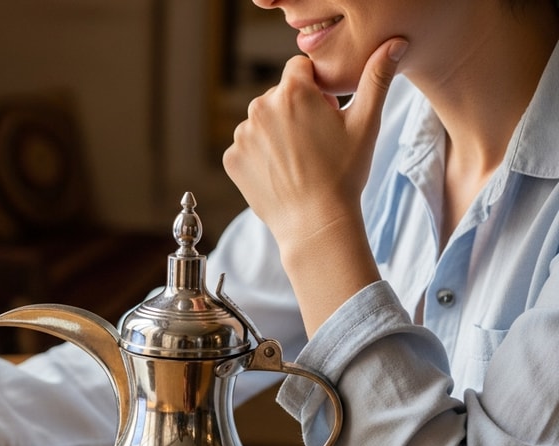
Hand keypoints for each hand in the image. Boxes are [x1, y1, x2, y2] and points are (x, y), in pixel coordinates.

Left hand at [222, 37, 406, 248]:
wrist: (316, 222)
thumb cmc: (344, 173)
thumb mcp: (365, 122)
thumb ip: (377, 78)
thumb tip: (392, 45)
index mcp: (291, 92)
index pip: (300, 69)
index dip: (316, 88)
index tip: (327, 113)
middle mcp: (259, 108)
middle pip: (280, 95)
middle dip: (296, 109)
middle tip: (316, 141)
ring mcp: (242, 135)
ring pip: (263, 121)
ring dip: (277, 131)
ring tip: (300, 158)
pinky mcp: (231, 158)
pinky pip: (248, 146)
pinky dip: (261, 154)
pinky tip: (282, 171)